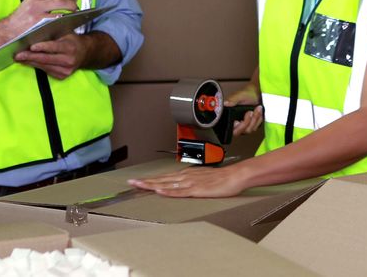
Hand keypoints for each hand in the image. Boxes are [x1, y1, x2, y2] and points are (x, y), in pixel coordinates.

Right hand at [4, 0, 77, 36]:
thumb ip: (44, 1)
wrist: (8, 31)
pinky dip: (65, 18)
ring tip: (74, 12)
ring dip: (71, 8)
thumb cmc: (20, 20)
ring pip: (61, 5)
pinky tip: (68, 21)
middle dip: (72, 0)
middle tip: (75, 6)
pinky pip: (57, 18)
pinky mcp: (40, 23)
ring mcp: (38, 12)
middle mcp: (36, 2)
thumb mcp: (30, 4)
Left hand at [15, 33, 90, 78]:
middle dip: (30, 57)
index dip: (42, 47)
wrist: (85, 53)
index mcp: (70, 47)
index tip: (31, 47)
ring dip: (30, 62)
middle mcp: (69, 60)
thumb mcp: (65, 34)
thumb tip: (35, 34)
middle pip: (46, 59)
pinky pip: (46, 71)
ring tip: (19, 58)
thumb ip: (53, 35)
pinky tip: (28, 62)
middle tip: (18, 55)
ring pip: (44, 66)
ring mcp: (66, 70)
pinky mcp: (62, 76)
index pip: (54, 47)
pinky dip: (36, 66)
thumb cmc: (72, 41)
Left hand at [128, 164, 249, 197]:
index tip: (138, 181)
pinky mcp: (197, 190)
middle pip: (162, 179)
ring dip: (152, 185)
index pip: (164, 178)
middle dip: (145, 181)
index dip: (150, 180)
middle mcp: (186, 177)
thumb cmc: (222, 179)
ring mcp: (191, 183)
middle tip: (130, 182)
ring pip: (167, 184)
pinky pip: (180, 191)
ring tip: (139, 185)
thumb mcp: (203, 179)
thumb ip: (192, 182)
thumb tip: (182, 185)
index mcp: (187, 175)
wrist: (235, 176)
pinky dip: (169, 191)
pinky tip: (160, 191)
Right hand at [226, 84, 262, 137]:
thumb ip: (232, 100)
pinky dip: (258, 119)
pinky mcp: (252, 124)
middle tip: (249, 113)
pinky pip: (255, 127)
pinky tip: (259, 111)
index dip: (234, 127)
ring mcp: (244, 125)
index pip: (229, 128)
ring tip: (257, 109)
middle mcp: (236, 122)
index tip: (238, 121)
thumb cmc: (248, 94)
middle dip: (246, 122)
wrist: (258, 93)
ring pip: (248, 130)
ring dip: (254, 119)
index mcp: (230, 116)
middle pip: (239, 131)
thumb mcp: (240, 95)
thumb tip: (225, 104)